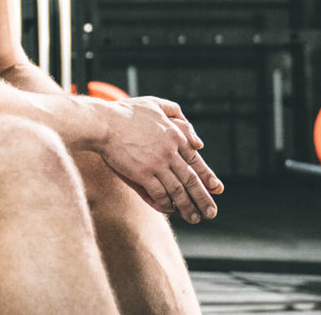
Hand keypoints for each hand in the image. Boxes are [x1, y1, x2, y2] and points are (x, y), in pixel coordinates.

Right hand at [98, 97, 223, 221]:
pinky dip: (166, 204)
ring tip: (194, 218)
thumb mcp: (154, 104)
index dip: (208, 177)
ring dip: (188, 207)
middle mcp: (170, 151)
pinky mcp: (142, 174)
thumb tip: (195, 136)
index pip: (196, 161)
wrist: (104, 123)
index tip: (217, 189)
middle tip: (211, 212)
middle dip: (203, 198)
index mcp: (175, 135)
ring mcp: (157, 164)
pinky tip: (170, 210)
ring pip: (178, 190)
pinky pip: (159, 194)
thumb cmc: (126, 113)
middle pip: (191, 179)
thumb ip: (175, 112)